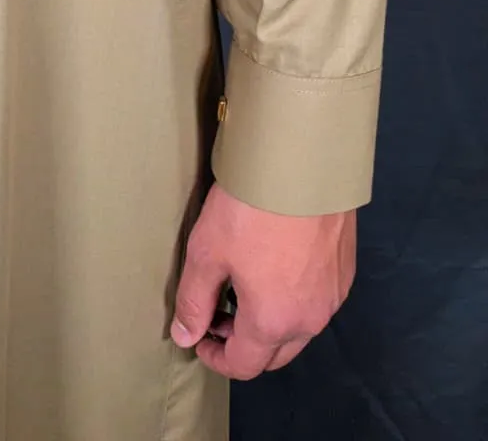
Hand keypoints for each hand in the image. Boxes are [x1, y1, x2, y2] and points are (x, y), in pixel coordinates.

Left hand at [170, 180, 355, 378]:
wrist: (302, 165)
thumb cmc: (249, 210)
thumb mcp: (207, 252)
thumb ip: (194, 300)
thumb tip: (184, 337)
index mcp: (274, 322)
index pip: (244, 364)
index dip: (216, 359)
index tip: (200, 340)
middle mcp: (310, 319)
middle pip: (275, 354)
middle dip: (243, 344)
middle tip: (218, 314)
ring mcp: (333, 296)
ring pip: (298, 330)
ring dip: (269, 323)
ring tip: (243, 288)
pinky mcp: (345, 270)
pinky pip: (316, 302)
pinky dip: (293, 301)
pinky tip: (275, 269)